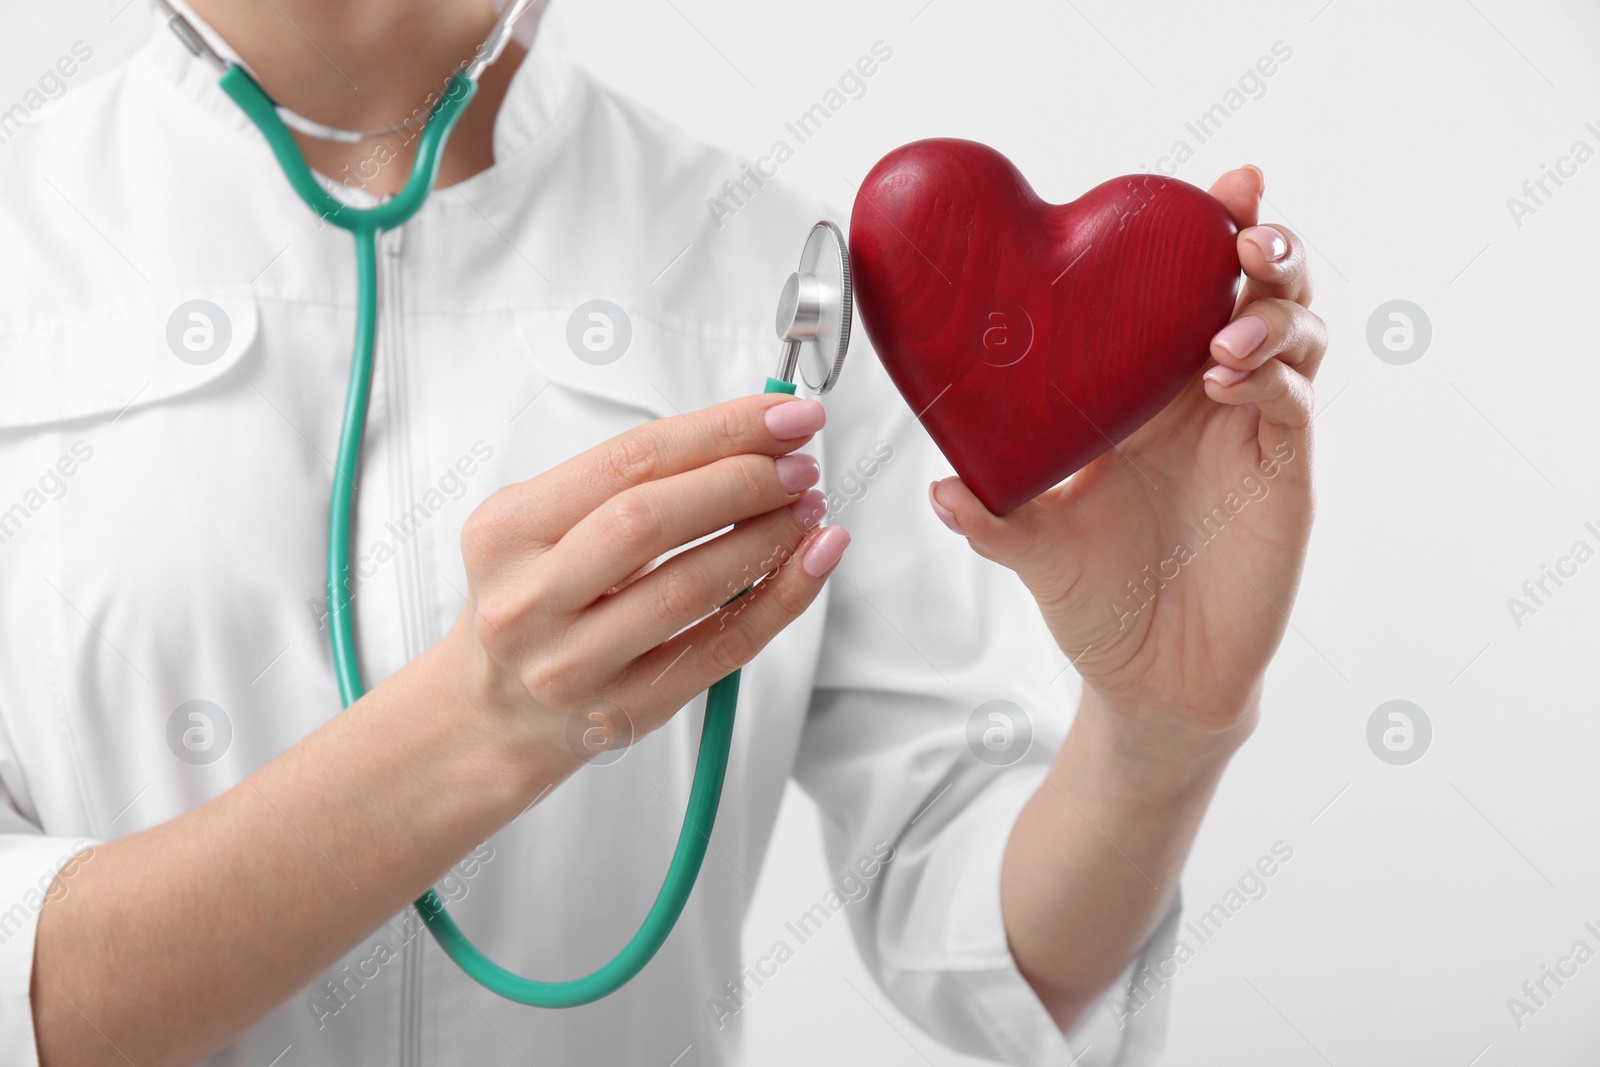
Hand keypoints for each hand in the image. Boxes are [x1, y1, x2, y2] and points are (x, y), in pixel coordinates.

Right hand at [441, 394, 849, 774]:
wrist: (498, 710)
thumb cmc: (540, 599)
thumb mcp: (547, 527)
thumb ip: (633, 481)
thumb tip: (755, 437)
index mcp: (507, 531)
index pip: (627, 460)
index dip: (719, 430)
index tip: (785, 415)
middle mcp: (529, 598)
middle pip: (650, 519)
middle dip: (743, 481)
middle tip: (800, 465)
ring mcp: (574, 662)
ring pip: (689, 587)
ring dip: (767, 538)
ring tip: (808, 509)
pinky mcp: (626, 710)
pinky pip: (723, 647)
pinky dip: (781, 598)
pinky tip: (813, 561)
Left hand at [930, 165, 1323, 761]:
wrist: (1148, 679)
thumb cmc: (1097, 600)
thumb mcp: (1035, 551)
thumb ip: (994, 518)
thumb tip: (938, 488)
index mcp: (1146, 392)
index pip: (1184, 289)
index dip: (1206, 230)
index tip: (1214, 184)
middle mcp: (1204, 400)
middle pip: (1259, 292)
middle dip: (1264, 244)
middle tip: (1241, 227)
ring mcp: (1253, 433)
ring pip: (1295, 336)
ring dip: (1270, 311)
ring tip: (1223, 330)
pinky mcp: (1283, 476)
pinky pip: (1294, 406)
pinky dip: (1271, 381)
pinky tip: (1227, 382)